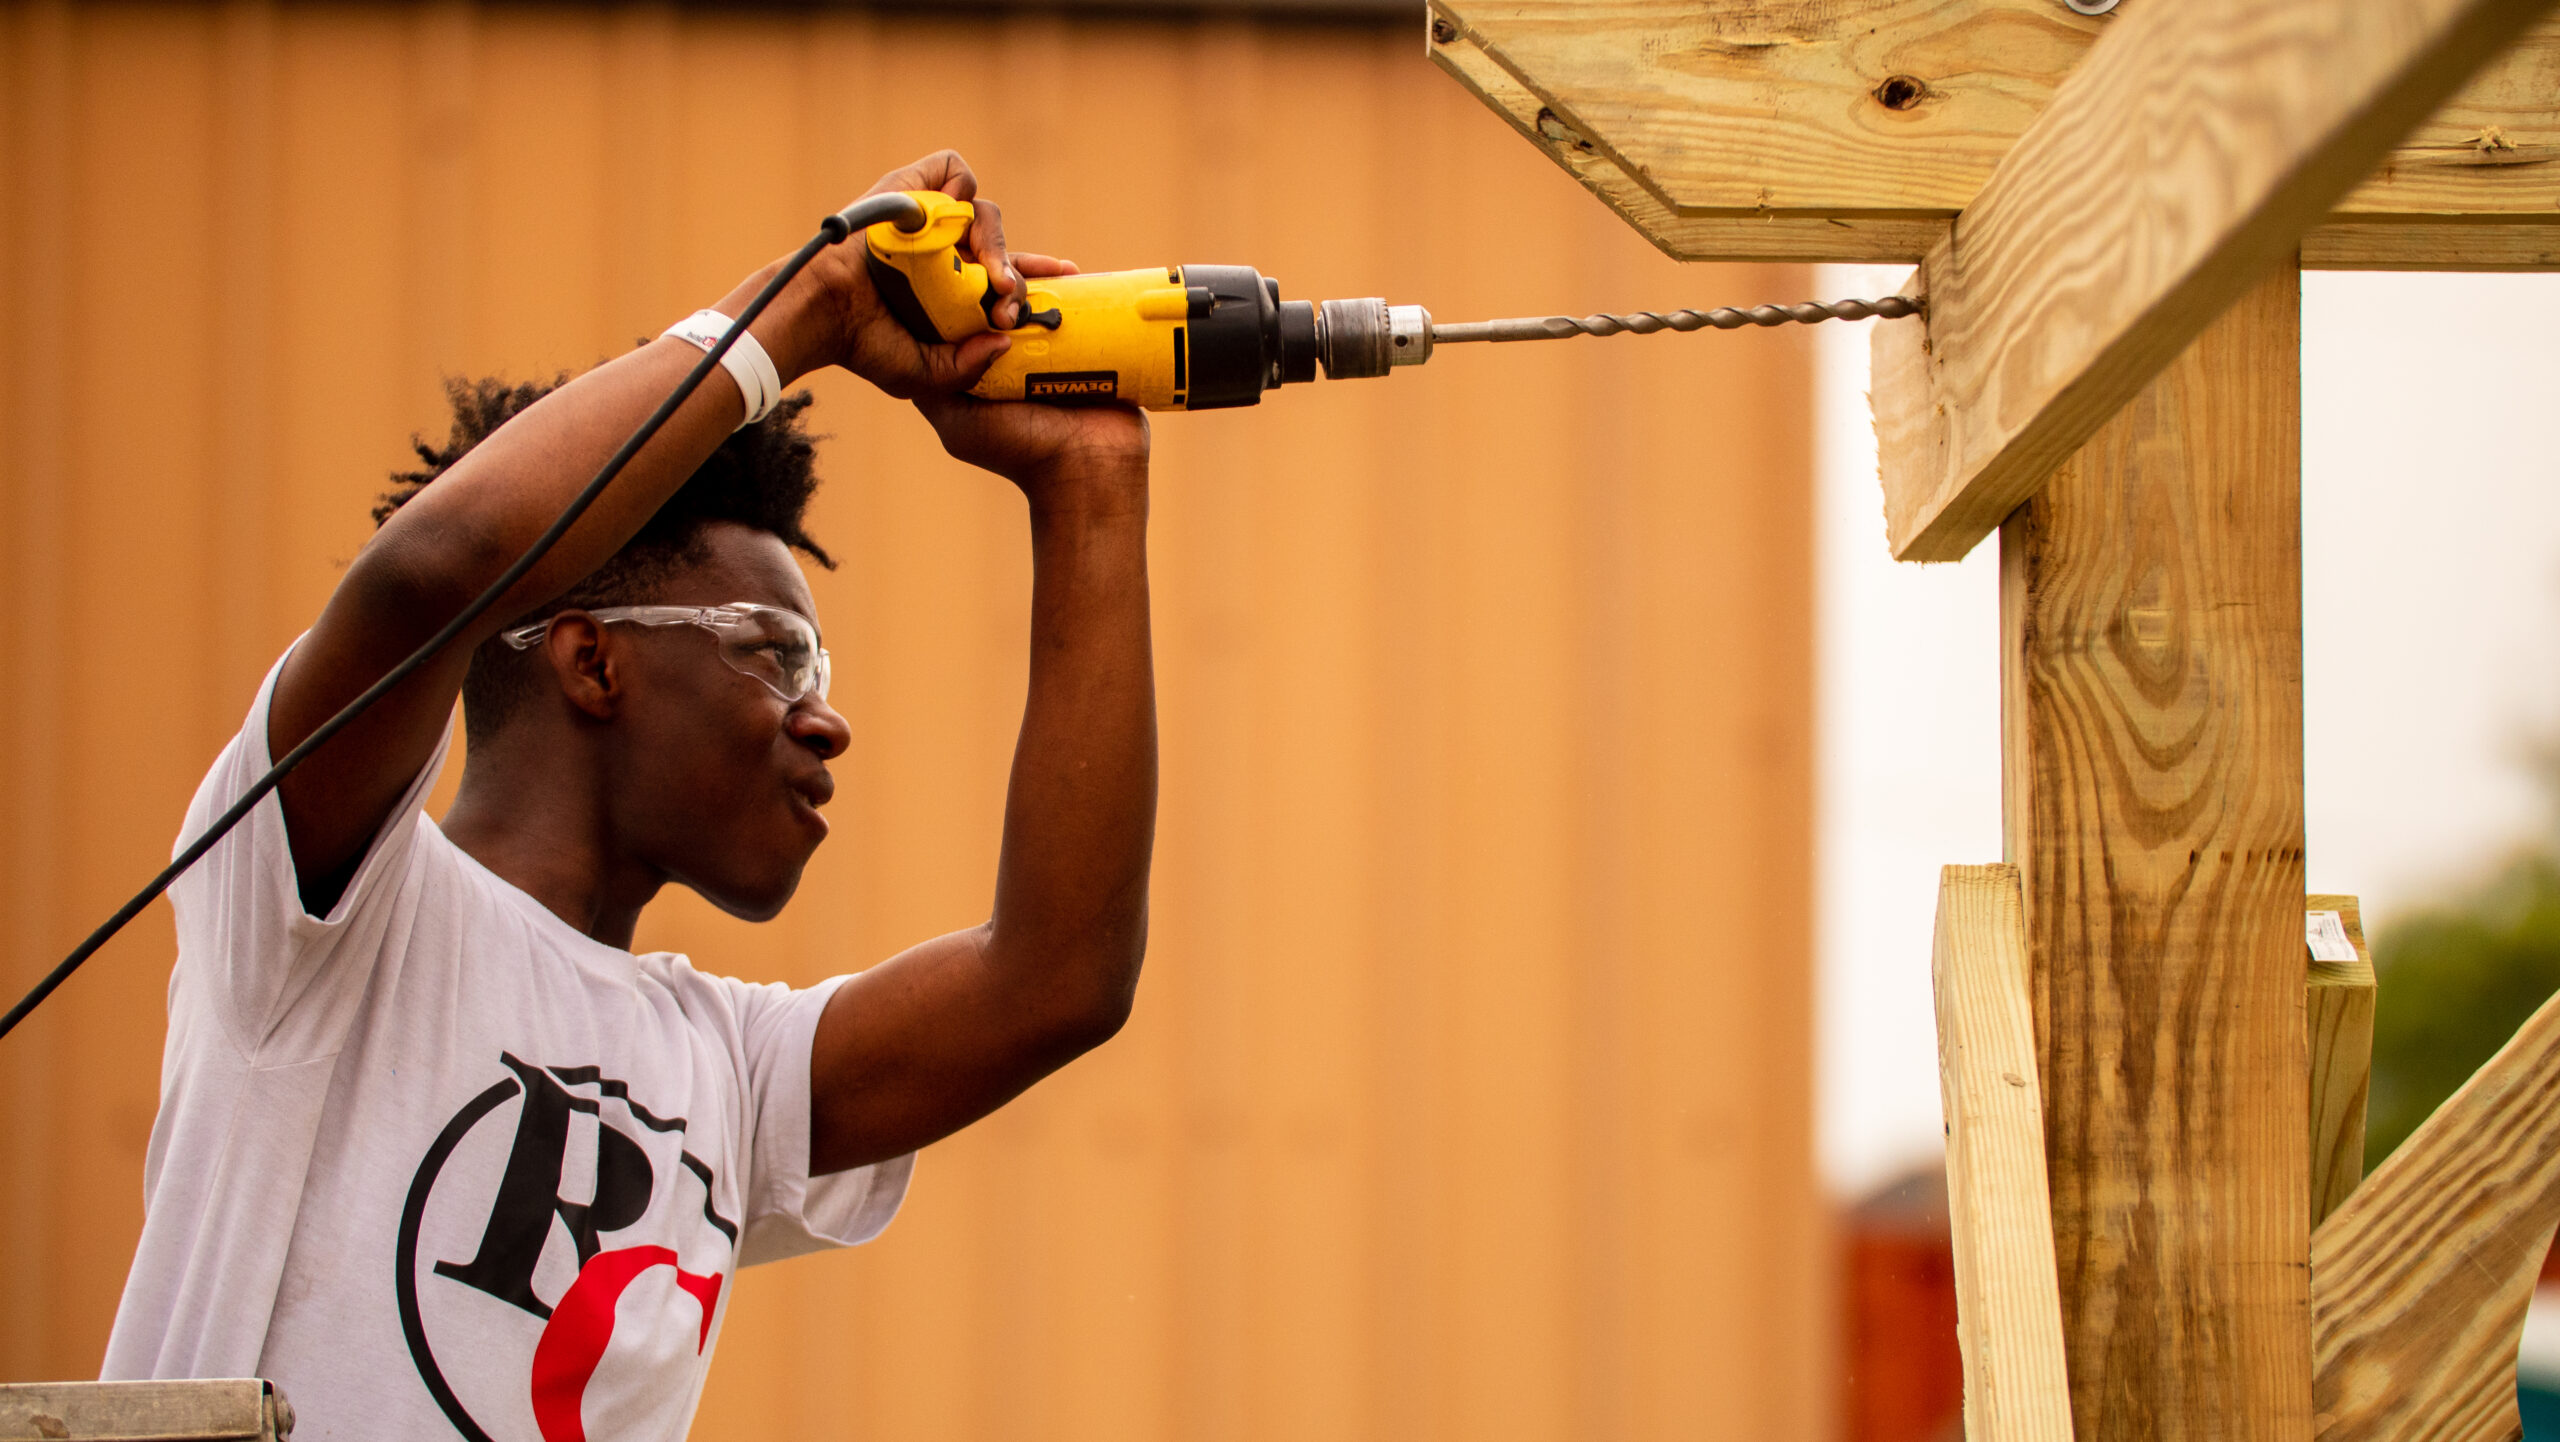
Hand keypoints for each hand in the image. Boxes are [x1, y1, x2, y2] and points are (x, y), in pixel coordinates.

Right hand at [749, 150, 1024, 397]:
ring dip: (994, 242)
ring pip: (986, 213)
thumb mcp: (926, 372)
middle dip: (1014, 273)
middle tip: (1005, 300)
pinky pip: (955, 171)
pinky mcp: (912, 189)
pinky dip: (960, 187)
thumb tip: (1004, 341)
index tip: (1068, 276)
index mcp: (954, 287)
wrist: (823, 312)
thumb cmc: (865, 344)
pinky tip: (952, 219)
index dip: (1038, 272)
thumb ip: (967, 366)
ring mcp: (930, 220)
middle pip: (1002, 246)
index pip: (1008, 273)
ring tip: (986, 274)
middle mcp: (946, 250)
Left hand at [911, 257, 1150, 505]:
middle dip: (1004, 280)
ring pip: (1034, 294)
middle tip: (1012, 284)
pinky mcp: (1081, 343)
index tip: (965, 269)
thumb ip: (933, 387)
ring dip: (1037, 276)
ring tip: (1047, 270)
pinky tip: (1070, 270)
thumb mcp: (960, 423)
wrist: (1089, 467)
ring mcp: (1046, 345)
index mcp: (978, 368)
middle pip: (998, 297)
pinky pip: (1073, 303)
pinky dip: (1071, 283)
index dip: (958, 289)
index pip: (959, 316)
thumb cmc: (1020, 452)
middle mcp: (1009, 352)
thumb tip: (925, 333)